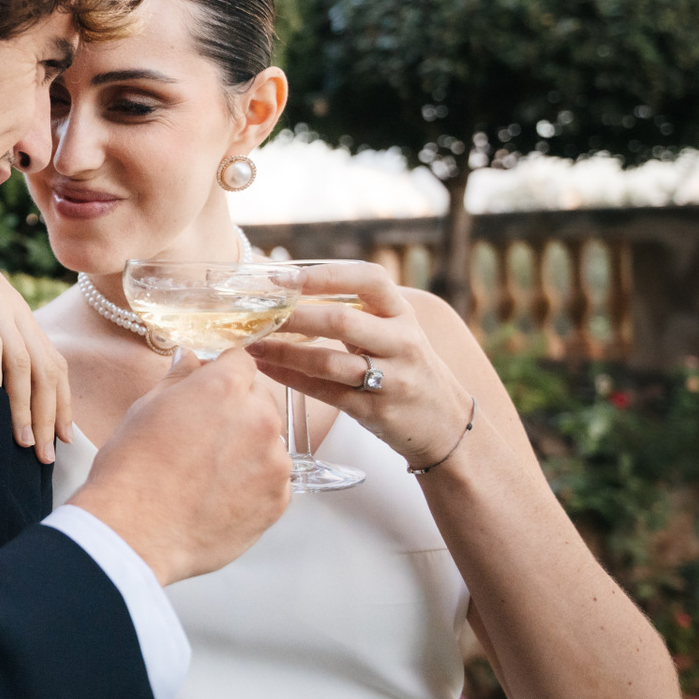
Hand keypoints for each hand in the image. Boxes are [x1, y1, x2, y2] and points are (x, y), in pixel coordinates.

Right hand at [0, 240, 70, 463]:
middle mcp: (16, 312)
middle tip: (47, 457)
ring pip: (23, 366)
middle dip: (49, 418)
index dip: (62, 402)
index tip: (63, 437)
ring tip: (24, 444)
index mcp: (19, 314)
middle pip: (46, 371)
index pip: (54, 364)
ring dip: (25, 408)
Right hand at [68, 348, 289, 584]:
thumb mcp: (145, 409)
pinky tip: (219, 495)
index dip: (223, 372)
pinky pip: (273, 480)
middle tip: (204, 435)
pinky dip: (253, 483)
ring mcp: (274, 462)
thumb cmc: (132, 471)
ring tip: (208, 473)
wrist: (136, 531)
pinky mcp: (278, 500)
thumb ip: (178, 380)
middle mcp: (258, 419)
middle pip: (261, 399)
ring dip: (248, 448)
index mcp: (224, 388)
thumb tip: (189, 360)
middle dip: (238, 409)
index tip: (212, 386)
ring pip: (269, 442)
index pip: (241, 361)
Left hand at [245, 262, 474, 467]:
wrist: (447, 423)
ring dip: (283, 351)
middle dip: (293, 316)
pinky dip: (290, 378)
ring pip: (329, 361)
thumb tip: (291, 287)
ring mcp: (391, 378)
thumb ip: (357, 310)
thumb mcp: (395, 330)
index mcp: (402, 314)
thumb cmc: (407, 367)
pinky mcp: (375, 410)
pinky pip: (325, 392)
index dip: (325, 275)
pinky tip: (266, 367)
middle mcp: (401, 342)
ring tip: (252, 343)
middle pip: (340, 321)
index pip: (368, 280)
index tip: (285, 276)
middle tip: (257, 313)